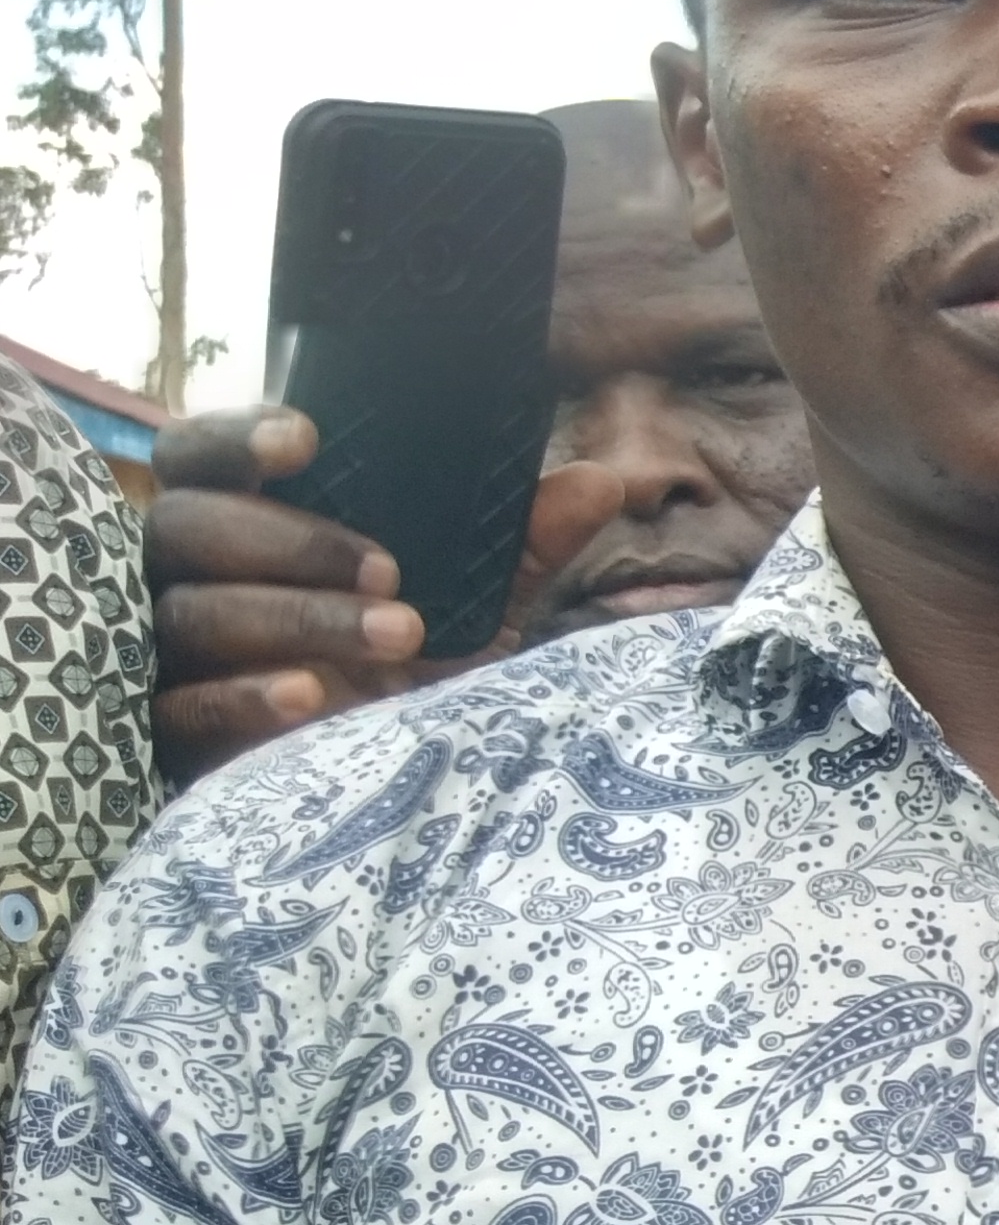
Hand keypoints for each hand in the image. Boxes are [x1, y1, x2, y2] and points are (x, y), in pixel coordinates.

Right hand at [145, 406, 625, 784]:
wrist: (399, 787)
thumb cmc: (419, 669)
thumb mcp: (478, 605)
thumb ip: (524, 544)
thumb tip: (601, 483)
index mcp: (243, 521)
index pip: (197, 456)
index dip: (235, 437)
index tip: (309, 439)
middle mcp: (191, 576)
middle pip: (187, 526)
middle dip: (290, 541)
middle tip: (390, 570)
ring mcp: (172, 654)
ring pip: (193, 613)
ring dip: (296, 617)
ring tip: (397, 634)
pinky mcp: (175, 730)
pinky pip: (180, 706)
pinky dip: (243, 696)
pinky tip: (308, 695)